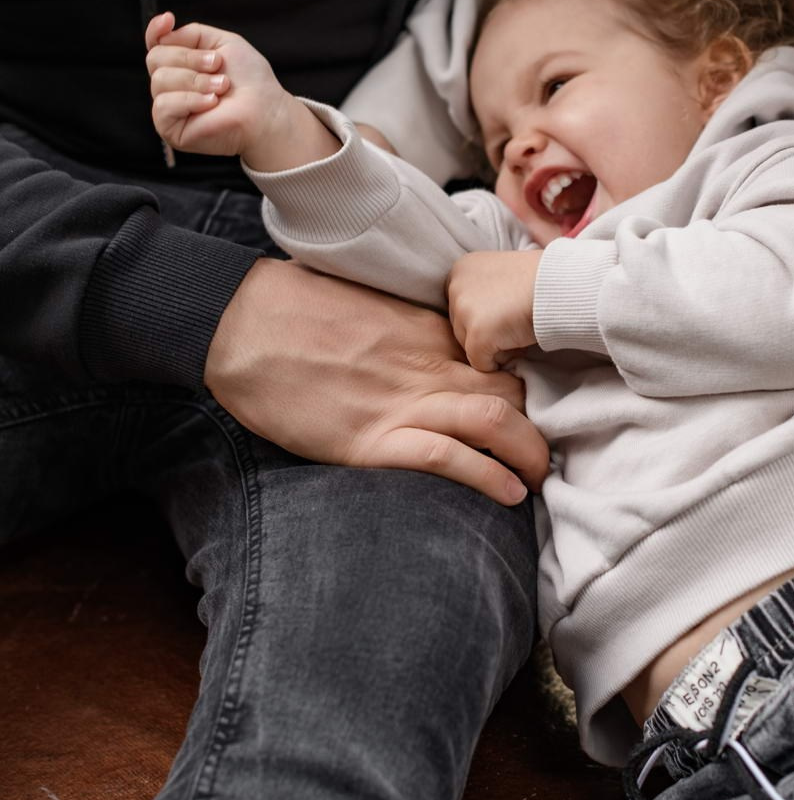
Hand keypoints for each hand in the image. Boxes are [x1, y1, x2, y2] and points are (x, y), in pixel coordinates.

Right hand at [145, 13, 336, 169]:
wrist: (265, 110)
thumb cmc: (249, 80)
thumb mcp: (223, 43)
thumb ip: (192, 33)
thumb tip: (164, 33)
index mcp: (181, 65)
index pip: (154, 44)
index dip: (155, 30)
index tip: (169, 19)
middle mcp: (171, 85)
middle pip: (155, 58)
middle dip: (189, 58)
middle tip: (217, 65)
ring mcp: (169, 108)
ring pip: (160, 80)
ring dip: (195, 80)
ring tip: (221, 87)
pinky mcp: (170, 129)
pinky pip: (163, 105)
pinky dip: (189, 100)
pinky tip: (211, 103)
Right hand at [206, 258, 548, 503]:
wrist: (239, 323)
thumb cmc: (290, 307)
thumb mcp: (365, 304)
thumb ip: (405, 324)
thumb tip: (421, 341)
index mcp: (425, 330)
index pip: (500, 356)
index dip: (527, 383)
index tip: (539, 406)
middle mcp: (426, 364)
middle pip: (512, 389)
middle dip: (541, 423)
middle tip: (549, 451)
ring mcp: (401, 402)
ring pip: (496, 422)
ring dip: (528, 455)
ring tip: (538, 480)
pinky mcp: (371, 440)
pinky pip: (447, 457)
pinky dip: (486, 478)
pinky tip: (507, 496)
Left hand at [447, 251, 541, 371]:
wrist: (560, 284)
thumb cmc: (541, 278)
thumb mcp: (502, 273)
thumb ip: (484, 290)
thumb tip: (482, 316)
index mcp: (461, 269)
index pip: (460, 306)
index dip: (483, 315)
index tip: (505, 311)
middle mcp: (456, 288)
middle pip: (461, 327)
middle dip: (487, 332)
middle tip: (515, 321)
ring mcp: (465, 311)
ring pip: (469, 346)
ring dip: (494, 346)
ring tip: (518, 329)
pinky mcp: (477, 335)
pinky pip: (481, 363)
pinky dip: (500, 362)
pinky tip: (519, 343)